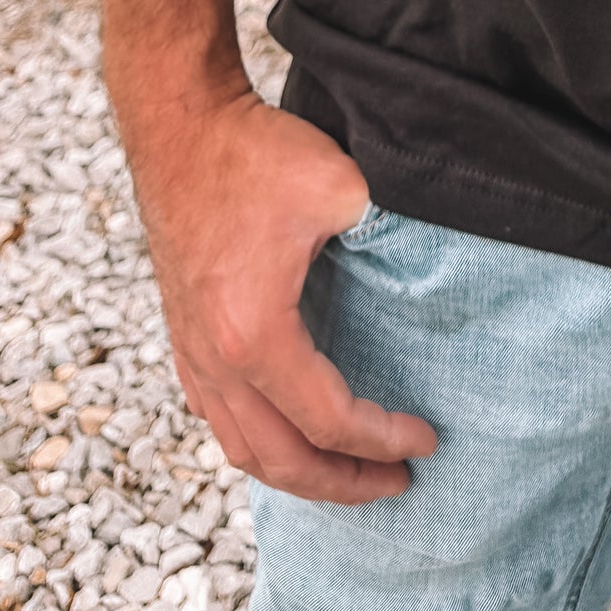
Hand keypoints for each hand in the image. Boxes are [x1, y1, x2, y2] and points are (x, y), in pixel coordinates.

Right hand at [125, 82, 436, 502]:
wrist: (181, 126)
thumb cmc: (255, 155)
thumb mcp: (341, 189)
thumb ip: (389, 235)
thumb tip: (429, 265)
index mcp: (255, 336)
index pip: (329, 420)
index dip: (384, 439)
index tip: (427, 439)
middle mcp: (215, 360)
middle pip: (282, 460)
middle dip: (344, 483)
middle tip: (396, 484)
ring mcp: (192, 351)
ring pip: (242, 448)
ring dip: (299, 473)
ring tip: (350, 473)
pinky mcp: (183, 335)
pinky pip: (218, 417)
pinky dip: (260, 442)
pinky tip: (291, 432)